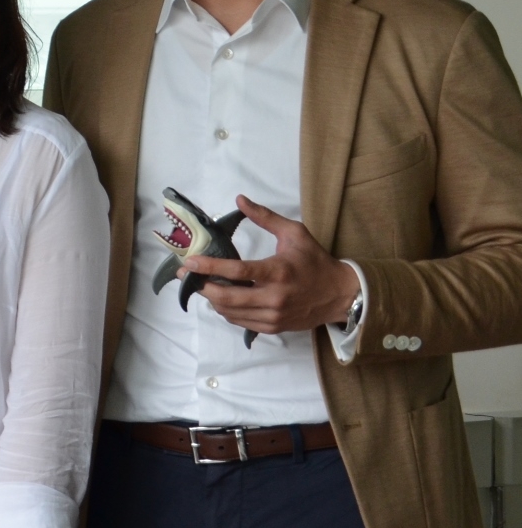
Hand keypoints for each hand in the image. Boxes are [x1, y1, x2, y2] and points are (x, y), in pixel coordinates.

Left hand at [181, 197, 360, 335]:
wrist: (340, 294)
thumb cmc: (315, 261)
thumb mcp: (295, 233)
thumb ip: (265, 217)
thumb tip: (240, 199)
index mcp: (278, 271)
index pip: (237, 271)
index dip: (210, 267)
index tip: (189, 262)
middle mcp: (274, 297)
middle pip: (226, 297)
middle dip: (202, 287)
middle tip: (186, 276)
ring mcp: (273, 315)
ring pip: (229, 312)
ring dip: (211, 299)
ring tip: (203, 284)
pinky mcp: (273, 327)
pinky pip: (240, 321)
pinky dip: (226, 310)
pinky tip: (222, 298)